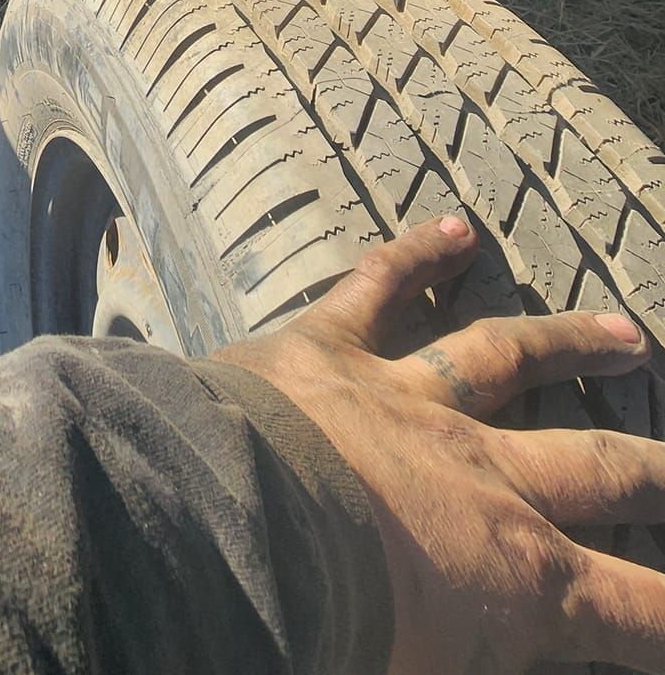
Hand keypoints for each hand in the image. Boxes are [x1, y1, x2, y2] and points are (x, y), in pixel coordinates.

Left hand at [217, 215, 663, 673]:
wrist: (234, 539)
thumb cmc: (329, 637)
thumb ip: (475, 659)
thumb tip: (486, 648)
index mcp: (519, 580)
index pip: (640, 610)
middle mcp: (483, 476)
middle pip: (600, 466)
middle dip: (659, 470)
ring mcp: (408, 399)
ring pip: (505, 357)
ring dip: (569, 341)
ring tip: (624, 329)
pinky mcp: (327, 349)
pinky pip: (377, 289)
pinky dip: (415, 254)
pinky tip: (453, 225)